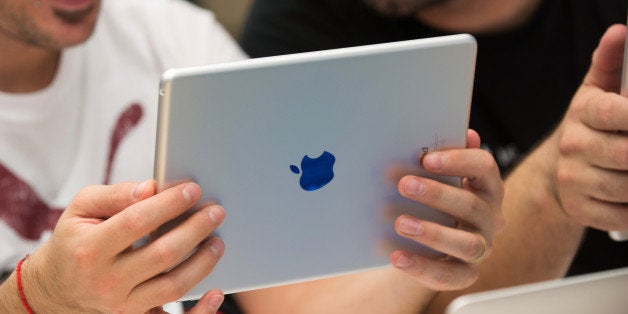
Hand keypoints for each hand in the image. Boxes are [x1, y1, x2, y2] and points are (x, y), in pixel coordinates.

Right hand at [22, 180, 225, 312]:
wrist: (55, 288)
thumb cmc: (75, 240)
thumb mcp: (82, 209)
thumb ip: (115, 195)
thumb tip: (150, 188)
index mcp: (90, 248)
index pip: (137, 222)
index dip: (169, 204)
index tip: (193, 189)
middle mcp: (106, 281)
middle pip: (162, 255)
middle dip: (195, 230)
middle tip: (216, 212)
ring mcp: (122, 305)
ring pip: (172, 287)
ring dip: (202, 263)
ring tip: (217, 241)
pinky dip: (199, 311)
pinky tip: (217, 293)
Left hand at [391, 129, 504, 289]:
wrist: (419, 244)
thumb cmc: (429, 203)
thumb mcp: (432, 178)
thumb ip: (440, 157)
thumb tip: (464, 133)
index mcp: (485, 187)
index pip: (484, 167)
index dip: (458, 161)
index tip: (427, 159)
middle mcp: (490, 218)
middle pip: (473, 205)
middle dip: (437, 194)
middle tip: (404, 185)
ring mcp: (481, 248)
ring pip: (467, 244)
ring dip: (433, 232)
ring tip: (401, 223)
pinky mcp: (465, 274)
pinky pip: (449, 275)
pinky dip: (421, 266)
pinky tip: (397, 257)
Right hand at [555, 24, 627, 230]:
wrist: (559, 171)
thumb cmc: (592, 127)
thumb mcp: (598, 92)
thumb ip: (611, 63)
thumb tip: (619, 33)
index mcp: (583, 113)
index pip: (615, 112)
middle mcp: (573, 146)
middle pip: (627, 154)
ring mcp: (573, 180)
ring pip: (627, 187)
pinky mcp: (580, 208)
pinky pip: (622, 215)